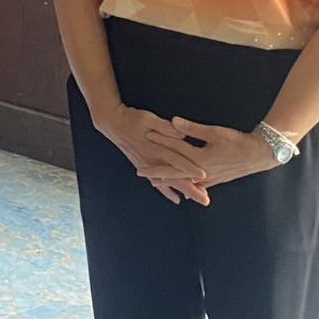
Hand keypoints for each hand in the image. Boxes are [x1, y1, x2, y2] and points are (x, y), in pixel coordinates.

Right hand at [94, 104, 210, 205]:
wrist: (113, 123)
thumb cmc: (132, 118)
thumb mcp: (148, 118)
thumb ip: (165, 127)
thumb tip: (181, 134)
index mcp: (155, 147)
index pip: (176, 159)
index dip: (189, 167)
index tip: (204, 175)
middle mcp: (152, 160)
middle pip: (175, 177)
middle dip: (191, 189)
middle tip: (205, 200)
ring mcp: (148, 165)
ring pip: (169, 182)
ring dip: (184, 191)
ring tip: (198, 199)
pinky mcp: (144, 166)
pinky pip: (157, 182)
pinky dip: (167, 191)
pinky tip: (176, 199)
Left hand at [140, 117, 275, 189]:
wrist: (259, 154)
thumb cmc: (238, 141)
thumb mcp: (215, 132)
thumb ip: (193, 129)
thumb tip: (173, 122)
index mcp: (200, 159)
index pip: (174, 151)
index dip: (159, 145)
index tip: (145, 140)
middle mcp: (203, 172)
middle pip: (174, 172)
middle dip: (156, 171)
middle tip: (139, 171)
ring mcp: (209, 178)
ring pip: (184, 180)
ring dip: (169, 180)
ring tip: (154, 182)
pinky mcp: (216, 180)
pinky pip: (197, 185)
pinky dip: (187, 186)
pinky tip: (182, 190)